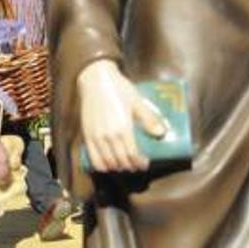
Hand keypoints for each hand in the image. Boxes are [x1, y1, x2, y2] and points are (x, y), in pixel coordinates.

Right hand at [78, 58, 167, 173]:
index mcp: (123, 128)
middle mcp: (109, 135)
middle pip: (120, 161)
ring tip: (123, 165)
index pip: (132, 155)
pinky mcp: (87, 135)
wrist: (96, 80)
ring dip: (117, 167)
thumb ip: (149, 119)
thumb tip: (161, 133)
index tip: (144, 163)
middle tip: (136, 165)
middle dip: (130, 166)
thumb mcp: (138, 102)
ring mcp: (96, 137)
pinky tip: (108, 164)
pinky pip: (93, 158)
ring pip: (107, 162)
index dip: (139, 163)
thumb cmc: (119, 89)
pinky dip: (101, 165)